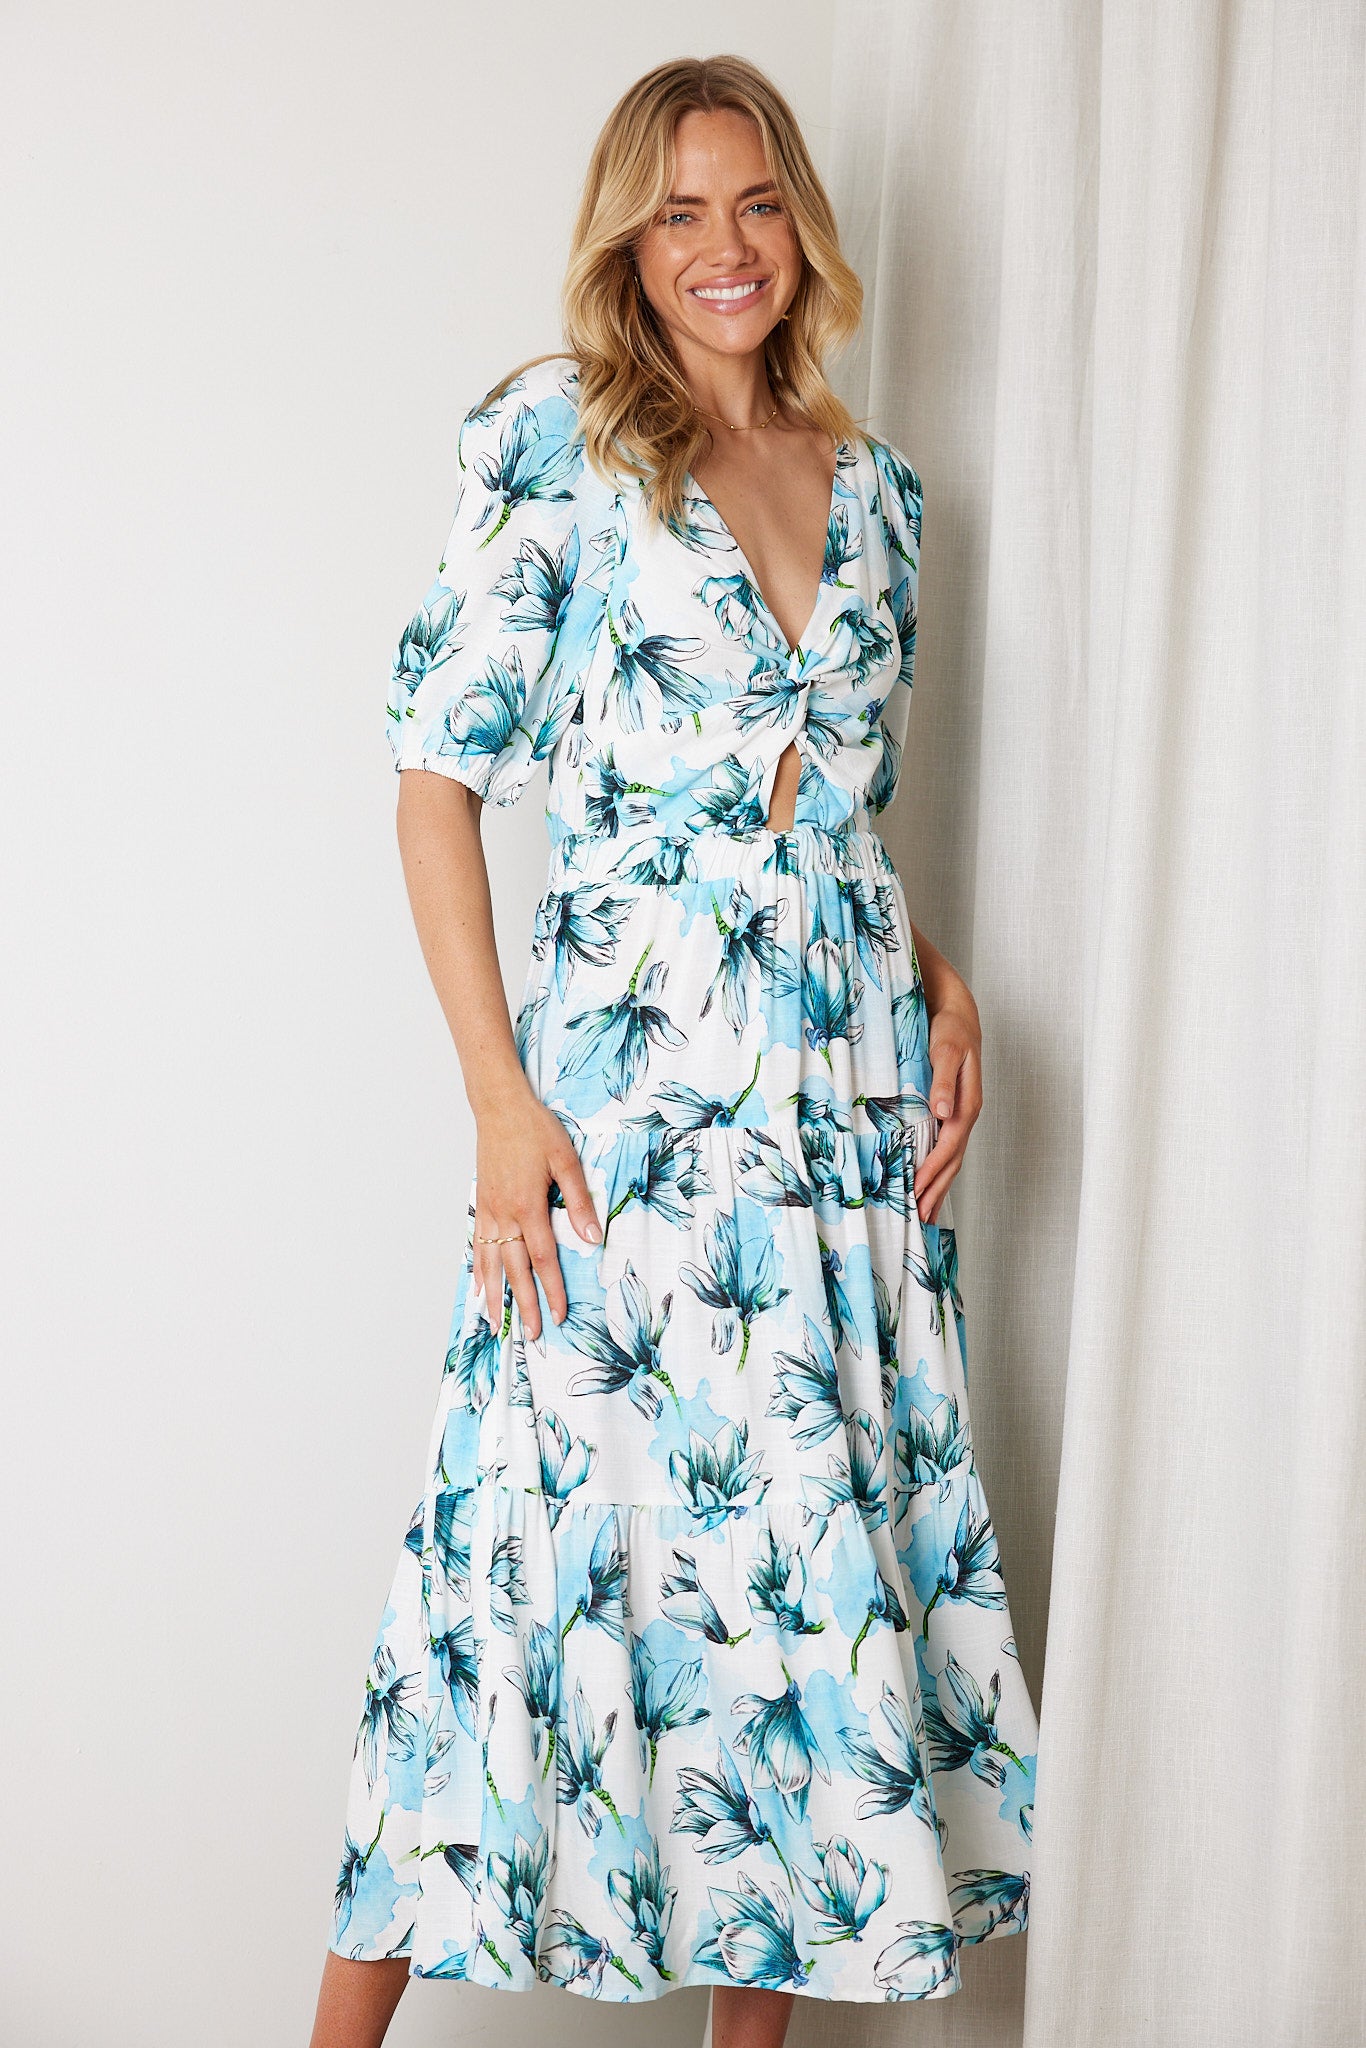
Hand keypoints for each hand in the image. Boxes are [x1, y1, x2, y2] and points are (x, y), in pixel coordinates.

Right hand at [471, 1086, 601, 1340]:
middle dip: (524, 1304)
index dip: (552, 1289)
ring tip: (497, 1324)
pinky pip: (478, 1245)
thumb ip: (579, 1201)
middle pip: (515, 1269)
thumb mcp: (566, 1159)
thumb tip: (593, 1238)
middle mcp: (504, 1214)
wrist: (499, 1106)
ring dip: (496, 1296)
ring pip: (490, 1263)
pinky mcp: (481, 1204)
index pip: (543, 1259)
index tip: (560, 1314)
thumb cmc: (535, 1129)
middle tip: (532, 1334)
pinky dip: (478, 1270)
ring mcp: (488, 1211)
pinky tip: (479, 1287)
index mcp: (528, 1206)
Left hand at [913, 971, 982, 1227]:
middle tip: (921, 1218)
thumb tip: (943, 1111)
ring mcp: (960, 1115)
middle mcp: (966, 1114)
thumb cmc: (951, 1031)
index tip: (918, 1191)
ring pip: (951, 1157)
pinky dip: (937, 1167)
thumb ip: (944, 1079)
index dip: (934, 1170)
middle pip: (953, 1160)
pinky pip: (946, 1146)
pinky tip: (928, 1179)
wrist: (959, 1015)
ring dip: (939, 1184)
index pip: (949, 1146)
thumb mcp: (946, 1050)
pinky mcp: (951, 1111)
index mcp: (967, 1104)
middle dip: (937, 1189)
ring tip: (925, 1211)